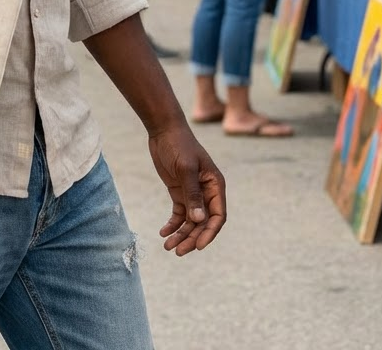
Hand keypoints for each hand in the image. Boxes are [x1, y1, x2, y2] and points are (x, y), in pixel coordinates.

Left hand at [150, 123, 225, 255]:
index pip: (218, 216)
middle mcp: (207, 192)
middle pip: (203, 222)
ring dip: (181, 234)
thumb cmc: (179, 144)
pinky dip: (172, 224)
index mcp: (215, 185)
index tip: (198, 246)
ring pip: (190, 221)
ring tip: (168, 246)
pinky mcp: (179, 191)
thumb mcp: (185, 168)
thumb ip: (192, 193)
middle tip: (178, 251)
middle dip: (192, 238)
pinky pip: (179, 213)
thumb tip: (199, 220)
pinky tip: (163, 232)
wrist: (163, 129)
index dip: (209, 233)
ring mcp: (192, 193)